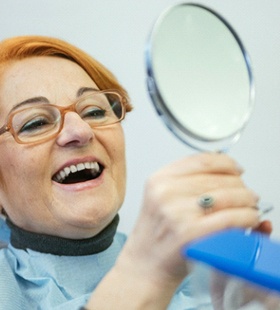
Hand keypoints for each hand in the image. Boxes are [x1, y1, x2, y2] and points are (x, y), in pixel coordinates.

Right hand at [119, 153, 260, 287]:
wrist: (145, 264)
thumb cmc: (157, 233)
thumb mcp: (161, 197)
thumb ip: (186, 180)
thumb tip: (225, 169)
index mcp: (159, 179)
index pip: (202, 160)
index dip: (227, 163)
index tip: (236, 169)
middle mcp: (166, 192)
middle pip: (219, 177)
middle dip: (241, 185)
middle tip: (247, 194)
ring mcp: (177, 212)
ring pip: (229, 195)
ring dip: (248, 200)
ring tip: (250, 206)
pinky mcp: (191, 233)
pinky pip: (231, 218)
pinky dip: (247, 217)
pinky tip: (249, 219)